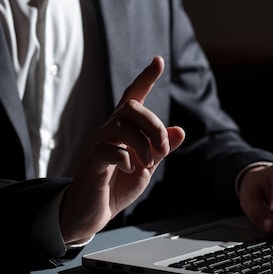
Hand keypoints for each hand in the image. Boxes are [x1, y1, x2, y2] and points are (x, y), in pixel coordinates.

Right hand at [60, 56, 185, 243]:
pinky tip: (129, 169)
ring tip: (148, 164)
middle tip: (162, 149)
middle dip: (154, 125)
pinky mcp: (92, 162)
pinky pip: (110, 149)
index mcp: (123, 130)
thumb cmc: (116, 186)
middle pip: (131, 108)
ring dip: (144, 144)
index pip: (133, 97)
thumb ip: (161, 150)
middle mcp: (109, 132)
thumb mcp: (146, 167)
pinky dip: (127, 159)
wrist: (92, 213)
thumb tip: (180, 130)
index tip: (158, 60)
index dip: (146, 78)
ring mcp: (98, 144)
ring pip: (122, 125)